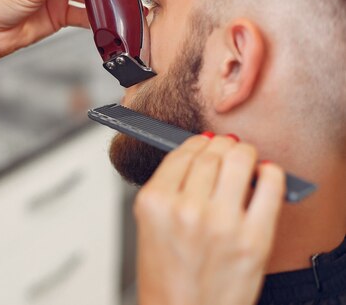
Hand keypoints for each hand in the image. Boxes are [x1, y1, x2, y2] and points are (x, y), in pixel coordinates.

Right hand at [134, 134, 285, 304]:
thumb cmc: (166, 277)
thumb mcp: (149, 226)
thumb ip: (169, 188)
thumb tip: (200, 154)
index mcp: (155, 203)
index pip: (182, 154)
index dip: (196, 144)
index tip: (204, 142)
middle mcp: (185, 210)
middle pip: (210, 154)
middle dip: (221, 146)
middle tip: (227, 147)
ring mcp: (221, 224)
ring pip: (238, 160)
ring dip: (244, 153)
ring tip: (246, 158)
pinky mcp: (253, 240)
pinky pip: (270, 187)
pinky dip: (271, 173)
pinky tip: (266, 173)